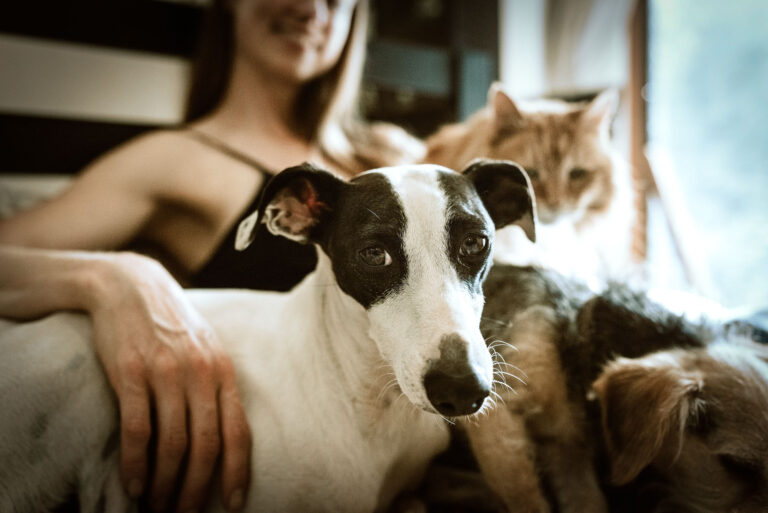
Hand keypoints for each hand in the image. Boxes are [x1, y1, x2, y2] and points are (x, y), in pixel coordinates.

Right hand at [88, 253, 250, 511]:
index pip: (238, 431)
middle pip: (205, 446)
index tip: (233, 503)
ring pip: (172, 444)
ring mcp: (166, 372)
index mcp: (223, 371)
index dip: (237, 471)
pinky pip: (137, 429)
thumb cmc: (172, 326)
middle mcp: (200, 373)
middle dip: (197, 489)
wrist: (131, 287)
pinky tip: (134, 485)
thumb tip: (225, 438)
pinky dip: (136, 464)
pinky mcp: (131, 372)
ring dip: (166, 484)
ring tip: (158, 507)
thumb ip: (217, 388)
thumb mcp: (206, 350)